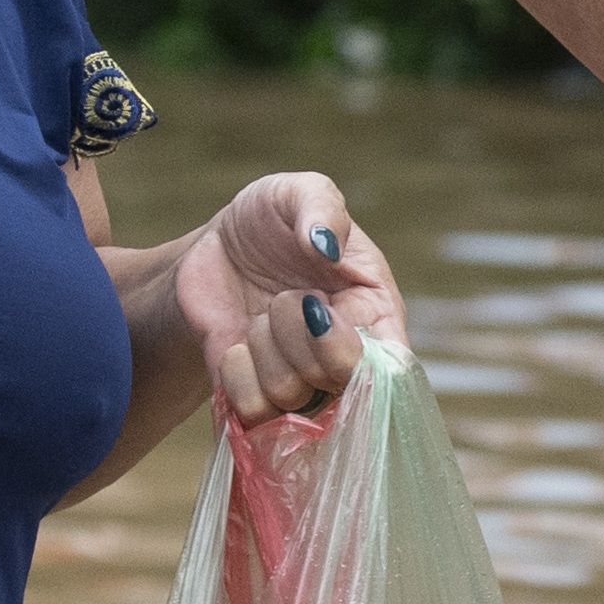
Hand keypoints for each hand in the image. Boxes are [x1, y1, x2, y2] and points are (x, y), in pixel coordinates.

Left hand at [173, 170, 406, 424]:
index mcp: (376, 314)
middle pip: (335, 382)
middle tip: (284, 295)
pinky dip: (236, 373)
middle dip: (296, 333)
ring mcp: (301, 384)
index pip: (390, 366)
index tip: (318, 310)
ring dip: (263, 347)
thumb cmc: (269, 221)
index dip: (353, 350)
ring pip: (289, 396)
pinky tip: (238, 344)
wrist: (213, 252)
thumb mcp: (296, 192)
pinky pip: (251, 411)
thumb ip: (321, 207)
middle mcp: (344, 359)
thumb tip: (324, 247)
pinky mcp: (258, 400)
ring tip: (261, 316)